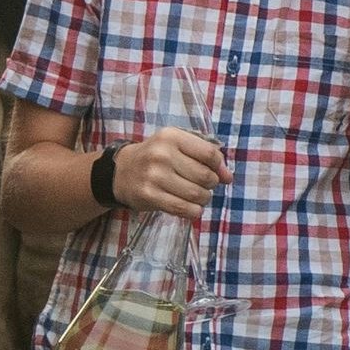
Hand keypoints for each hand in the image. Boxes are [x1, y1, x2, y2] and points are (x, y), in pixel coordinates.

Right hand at [111, 124, 227, 219]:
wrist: (120, 172)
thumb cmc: (156, 158)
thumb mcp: (178, 148)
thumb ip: (205, 157)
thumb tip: (228, 177)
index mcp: (171, 137)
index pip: (210, 154)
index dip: (218, 166)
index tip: (214, 171)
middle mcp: (161, 154)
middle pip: (206, 176)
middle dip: (210, 185)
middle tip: (201, 185)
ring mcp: (154, 176)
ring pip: (197, 195)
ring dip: (202, 199)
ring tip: (194, 195)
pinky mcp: (149, 195)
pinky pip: (184, 209)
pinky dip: (193, 211)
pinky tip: (189, 207)